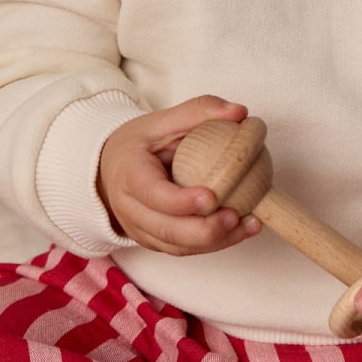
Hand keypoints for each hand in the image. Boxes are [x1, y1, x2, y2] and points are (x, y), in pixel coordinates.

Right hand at [97, 96, 262, 254]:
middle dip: (203, 230)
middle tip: (235, 216)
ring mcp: (139, 229)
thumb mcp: (163, 120)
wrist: (114, 167)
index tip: (211, 197)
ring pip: (176, 246)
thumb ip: (200, 111)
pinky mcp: (153, 241)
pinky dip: (213, 245)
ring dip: (215, 241)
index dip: (180, 201)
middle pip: (165, 229)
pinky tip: (241, 230)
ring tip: (248, 224)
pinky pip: (182, 250)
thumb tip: (240, 112)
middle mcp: (129, 207)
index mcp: (128, 174)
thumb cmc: (140, 144)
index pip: (152, 193)